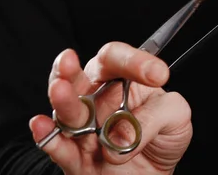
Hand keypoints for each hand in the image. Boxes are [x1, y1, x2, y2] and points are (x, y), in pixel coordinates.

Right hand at [29, 43, 191, 174]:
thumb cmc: (163, 137)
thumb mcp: (176, 117)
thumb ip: (155, 116)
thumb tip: (120, 133)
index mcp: (123, 80)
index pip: (119, 60)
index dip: (133, 61)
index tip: (157, 74)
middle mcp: (98, 98)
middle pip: (80, 79)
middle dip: (70, 69)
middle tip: (69, 59)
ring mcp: (84, 127)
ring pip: (67, 110)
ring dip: (62, 100)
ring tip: (60, 89)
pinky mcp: (75, 157)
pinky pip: (58, 146)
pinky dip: (47, 137)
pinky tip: (40, 125)